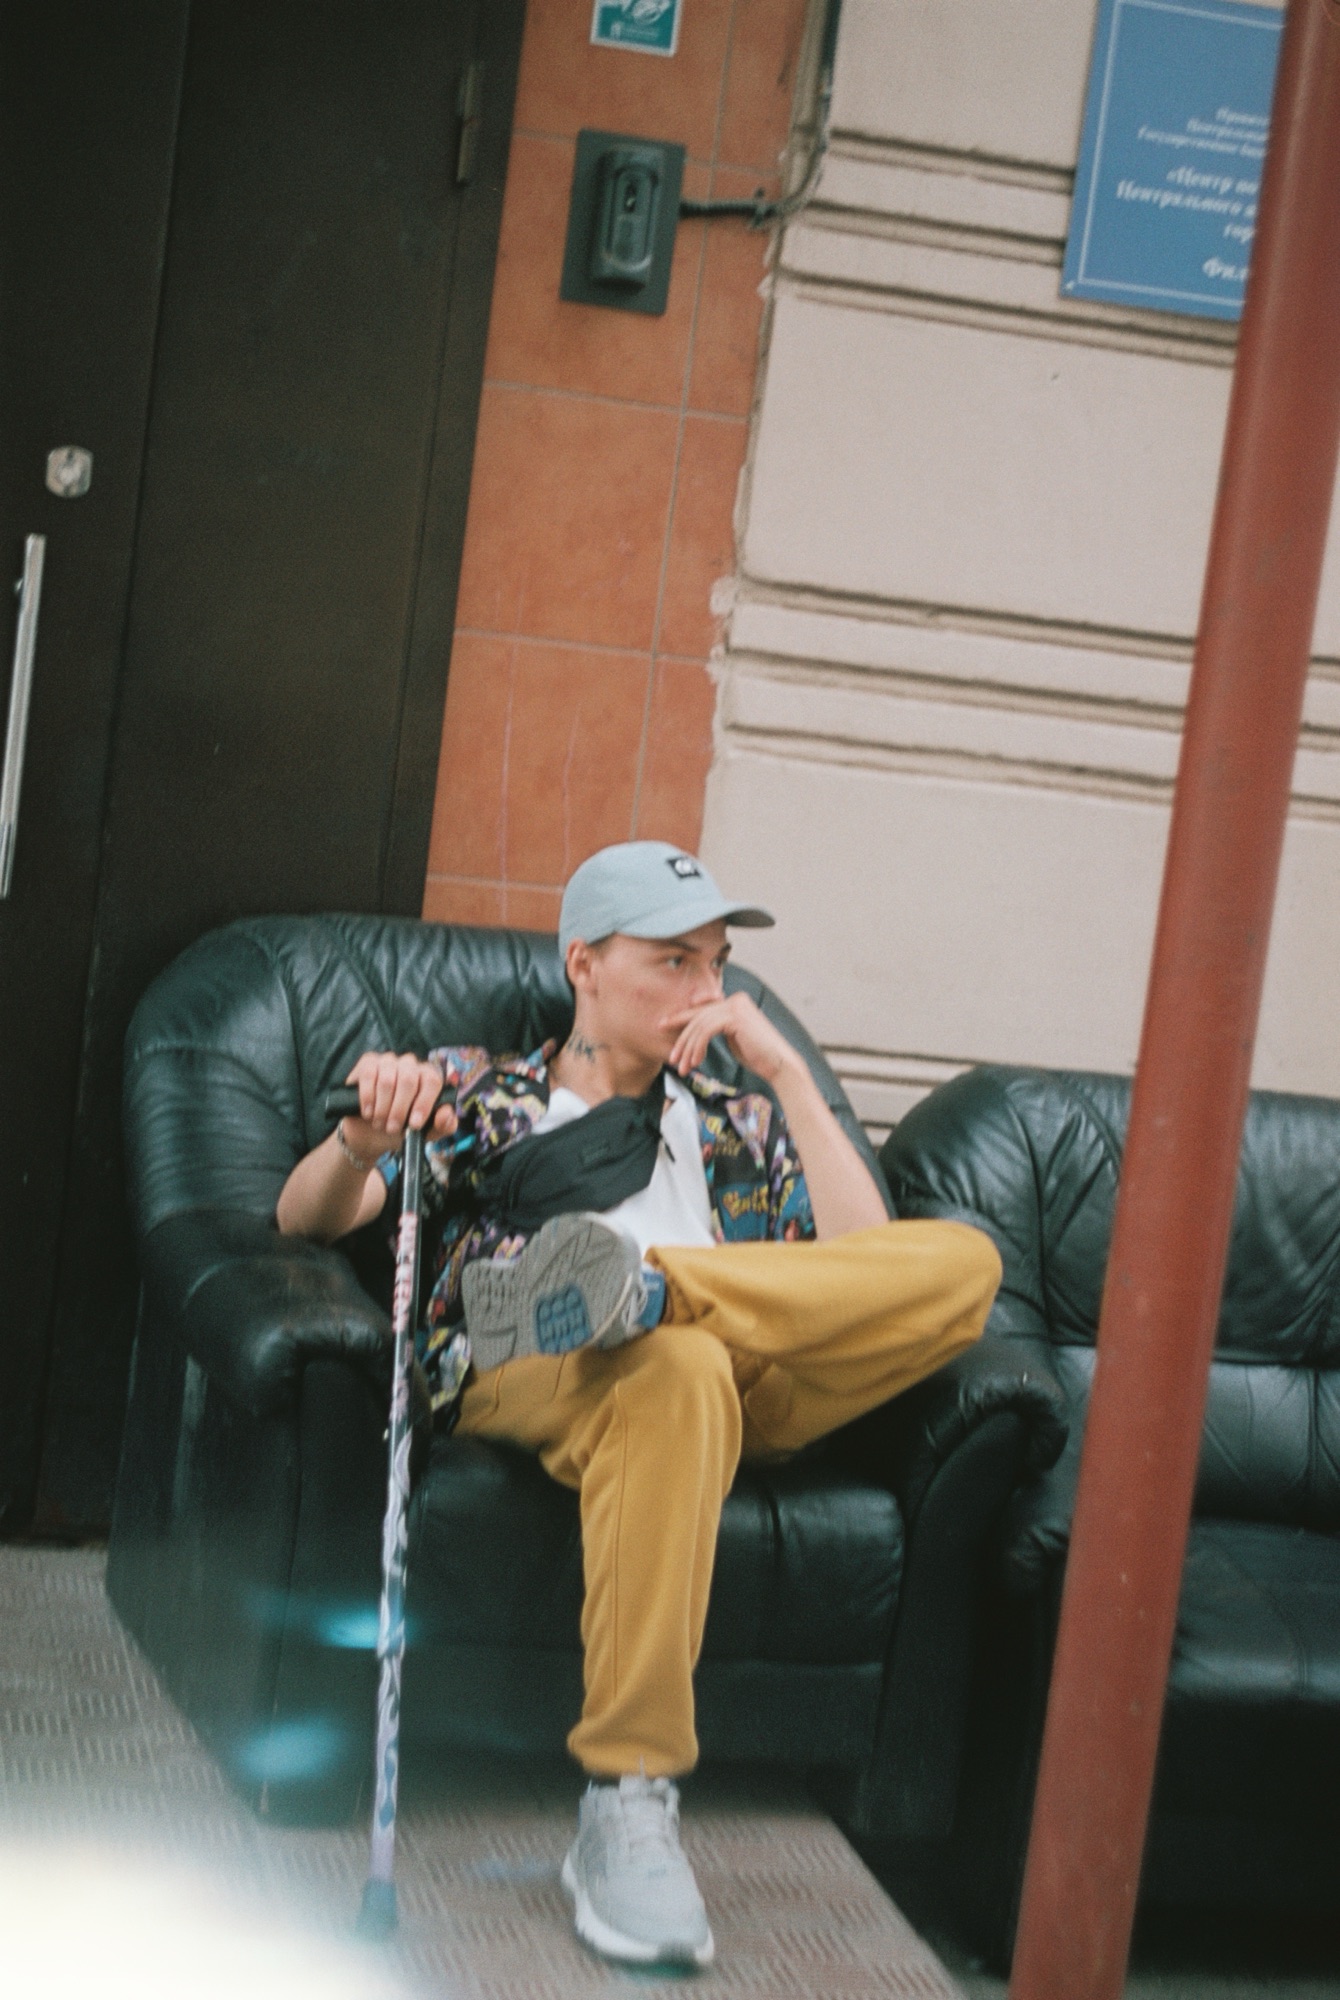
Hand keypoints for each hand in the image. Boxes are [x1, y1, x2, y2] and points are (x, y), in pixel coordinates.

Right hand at [339, 1051, 457, 1163]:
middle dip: (399, 1109)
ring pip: (387, 1080)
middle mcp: (411, 1064)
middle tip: (393, 1128)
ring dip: (382, 1108)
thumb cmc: (404, 1128)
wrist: (372, 1132)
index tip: (414, 1124)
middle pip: (408, 1080)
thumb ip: (444, 1125)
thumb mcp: (428, 1132)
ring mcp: (389, 1061)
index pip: (432, 1081)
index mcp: (429, 1077)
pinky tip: (368, 1112)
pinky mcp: (368, 1062)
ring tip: (380, 1124)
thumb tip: (445, 1114)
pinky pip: (369, 1075)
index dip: (424, 1103)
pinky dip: (368, 1098)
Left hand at [663, 992, 798, 1085]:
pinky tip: (696, 1061)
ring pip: (700, 1025)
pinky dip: (697, 1047)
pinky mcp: (735, 1017)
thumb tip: (696, 1031)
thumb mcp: (732, 1039)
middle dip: (682, 1039)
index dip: (680, 1018)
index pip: (702, 1010)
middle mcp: (735, 1000)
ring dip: (688, 1048)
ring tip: (682, 1067)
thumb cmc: (757, 1056)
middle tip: (672, 1058)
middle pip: (698, 1017)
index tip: (662, 1026)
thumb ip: (717, 1029)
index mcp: (734, 1002)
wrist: (779, 1065)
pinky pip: (706, 1030)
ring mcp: (736, 1006)